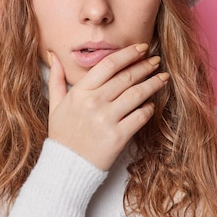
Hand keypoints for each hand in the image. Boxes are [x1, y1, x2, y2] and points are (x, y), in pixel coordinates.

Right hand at [47, 43, 169, 170]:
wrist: (66, 167)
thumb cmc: (62, 135)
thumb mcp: (55, 105)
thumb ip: (56, 78)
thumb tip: (53, 55)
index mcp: (80, 92)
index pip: (108, 65)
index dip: (127, 54)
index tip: (141, 48)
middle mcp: (94, 103)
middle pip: (126, 77)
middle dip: (145, 66)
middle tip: (156, 61)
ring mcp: (107, 120)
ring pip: (137, 94)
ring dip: (153, 84)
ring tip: (162, 78)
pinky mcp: (118, 137)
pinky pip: (140, 117)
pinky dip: (149, 108)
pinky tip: (151, 103)